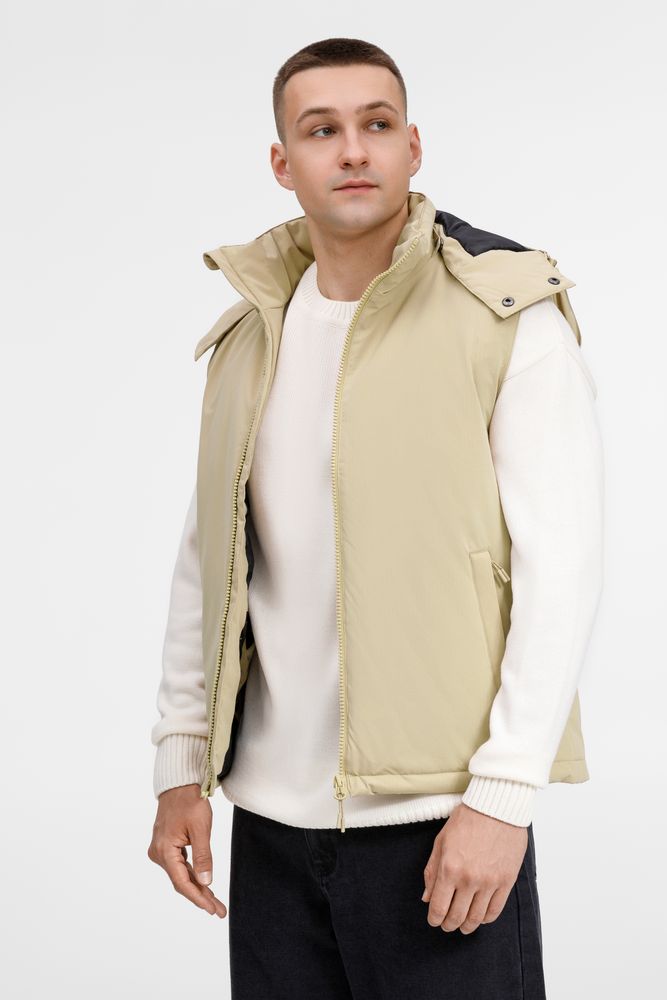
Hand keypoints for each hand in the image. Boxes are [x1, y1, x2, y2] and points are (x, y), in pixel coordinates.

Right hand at [147, 784, 226, 917]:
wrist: (179, 784)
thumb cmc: (190, 802)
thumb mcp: (201, 829)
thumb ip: (203, 857)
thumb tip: (206, 882)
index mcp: (165, 850)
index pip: (182, 882)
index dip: (198, 898)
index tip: (212, 909)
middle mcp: (158, 853)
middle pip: (181, 881)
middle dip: (200, 896)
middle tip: (219, 910)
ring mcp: (160, 850)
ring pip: (180, 875)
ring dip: (197, 887)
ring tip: (215, 901)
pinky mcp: (166, 846)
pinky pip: (179, 865)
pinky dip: (192, 875)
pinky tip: (204, 884)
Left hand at [421, 802, 526, 934]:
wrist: (496, 807)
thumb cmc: (467, 819)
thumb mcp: (441, 841)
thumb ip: (432, 871)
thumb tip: (427, 898)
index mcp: (449, 868)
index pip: (438, 907)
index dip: (434, 919)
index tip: (434, 920)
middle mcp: (469, 879)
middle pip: (456, 916)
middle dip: (449, 925)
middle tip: (447, 925)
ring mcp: (489, 882)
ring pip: (476, 917)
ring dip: (467, 926)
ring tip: (463, 926)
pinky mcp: (506, 881)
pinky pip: (495, 910)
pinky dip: (485, 919)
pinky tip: (480, 917)